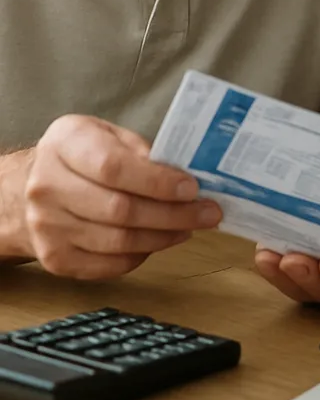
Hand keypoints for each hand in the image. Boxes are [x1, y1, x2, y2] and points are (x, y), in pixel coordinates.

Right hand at [10, 114, 221, 279]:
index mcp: (64, 143)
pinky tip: (162, 241)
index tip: (192, 188)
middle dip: (173, 214)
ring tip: (191, 226)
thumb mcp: (108, 134)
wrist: (31, 189)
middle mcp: (48, 186)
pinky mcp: (54, 258)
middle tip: (208, 213)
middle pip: (119, 209)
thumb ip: (141, 150)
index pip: (113, 168)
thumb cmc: (82, 156)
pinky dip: (141, 255)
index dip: (157, 181)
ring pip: (117, 241)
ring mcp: (47, 227)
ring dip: (163, 237)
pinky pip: (107, 265)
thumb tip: (184, 174)